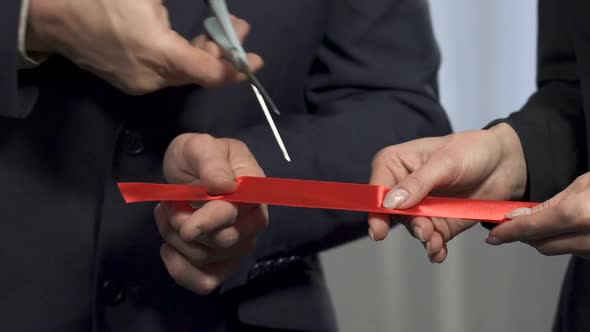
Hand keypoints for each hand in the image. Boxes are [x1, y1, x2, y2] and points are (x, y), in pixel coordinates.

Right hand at [26, 0, 262, 93]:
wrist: (52, 15)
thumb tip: (215, 4)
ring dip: (202, 56)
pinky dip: (181, 61)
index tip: (255, 62)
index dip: (234, 70)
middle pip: (198, 73)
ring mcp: (140, 83)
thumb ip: (185, 3)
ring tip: (212, 32)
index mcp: (160, 53)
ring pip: (182, 74)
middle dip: (221, 53)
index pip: (208, 72)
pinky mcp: (130, 83)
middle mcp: (153, 77)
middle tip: (237, 29)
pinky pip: (165, 75)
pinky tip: (185, 43)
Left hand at [154, 134, 267, 293]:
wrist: (188, 169)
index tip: (187, 225)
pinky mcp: (222, 262)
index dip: (212, 221)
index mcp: (253, 188)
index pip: (239, 213)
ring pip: (207, 259)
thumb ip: (211, 162)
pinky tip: (168, 251)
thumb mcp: (199, 146)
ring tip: (166, 215)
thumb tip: (224, 186)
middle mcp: (253, 220)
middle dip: (186, 227)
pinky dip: (182, 272)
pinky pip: (207, 282)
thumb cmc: (197, 155)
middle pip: (224, 241)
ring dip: (176, 240)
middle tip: (168, 206)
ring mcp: (239, 243)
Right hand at [368, 123, 527, 262]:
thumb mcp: (445, 162)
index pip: (377, 188)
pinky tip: (439, 251)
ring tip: (436, 242)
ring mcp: (421, 207)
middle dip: (409, 225)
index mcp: (396, 164)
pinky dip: (434, 247)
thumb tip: (390, 203)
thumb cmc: (473, 150)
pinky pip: (431, 239)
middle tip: (424, 231)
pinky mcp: (439, 222)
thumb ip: (417, 183)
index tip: (379, 229)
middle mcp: (403, 187)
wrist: (506, 163)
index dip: (376, 208)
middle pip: (393, 214)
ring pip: (412, 228)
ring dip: (423, 237)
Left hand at [487, 172, 589, 257]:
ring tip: (554, 221)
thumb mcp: (583, 184)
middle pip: (543, 244)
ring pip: (560, 250)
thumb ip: (551, 203)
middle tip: (518, 224)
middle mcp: (589, 237)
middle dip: (527, 235)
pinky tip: (572, 229)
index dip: (508, 231)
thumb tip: (522, 215)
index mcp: (579, 214)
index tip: (495, 235)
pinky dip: (568, 243)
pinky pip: (578, 253)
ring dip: (549, 239)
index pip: (532, 228)